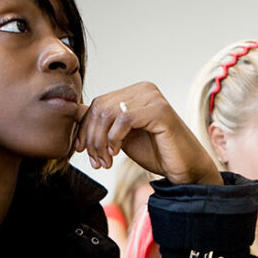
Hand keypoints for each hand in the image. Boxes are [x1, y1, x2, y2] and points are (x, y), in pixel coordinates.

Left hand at [74, 82, 221, 185]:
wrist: (184, 168)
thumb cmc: (155, 152)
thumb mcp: (120, 136)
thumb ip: (102, 123)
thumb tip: (74, 110)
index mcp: (135, 92)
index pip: (98, 103)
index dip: (84, 128)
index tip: (81, 150)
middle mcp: (144, 89)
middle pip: (100, 108)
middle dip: (91, 137)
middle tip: (96, 161)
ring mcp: (153, 98)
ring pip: (109, 114)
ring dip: (101, 142)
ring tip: (105, 161)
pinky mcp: (160, 111)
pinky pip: (124, 120)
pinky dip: (114, 139)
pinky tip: (116, 153)